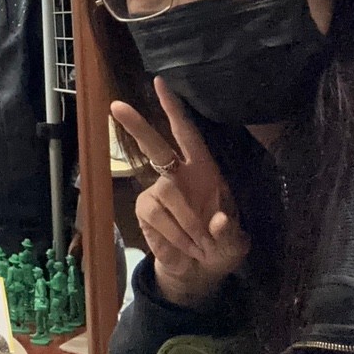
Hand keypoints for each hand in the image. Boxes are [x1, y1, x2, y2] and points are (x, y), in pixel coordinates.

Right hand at [111, 78, 249, 307]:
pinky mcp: (145, 210)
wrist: (200, 270)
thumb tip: (217, 219)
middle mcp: (178, 175)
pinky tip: (187, 246)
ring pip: (166, 194)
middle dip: (136, 125)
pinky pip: (157, 216)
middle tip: (116, 106)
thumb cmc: (223, 246)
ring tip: (201, 244)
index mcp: (204, 171)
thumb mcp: (236, 244)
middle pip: (154, 145)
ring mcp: (158, 192)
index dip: (174, 110)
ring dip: (187, 222)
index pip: (187, 134)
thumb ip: (230, 233)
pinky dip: (176, 234)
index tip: (160, 83)